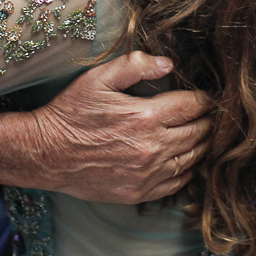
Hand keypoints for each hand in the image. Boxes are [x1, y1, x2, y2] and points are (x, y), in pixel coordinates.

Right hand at [0, 52, 212, 203]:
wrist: (46, 154)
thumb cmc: (71, 113)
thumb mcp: (98, 79)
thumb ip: (135, 65)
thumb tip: (168, 63)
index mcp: (146, 116)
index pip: (193, 106)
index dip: (205, 100)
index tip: (206, 97)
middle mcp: (152, 147)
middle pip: (199, 133)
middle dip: (207, 121)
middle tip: (208, 114)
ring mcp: (148, 173)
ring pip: (193, 158)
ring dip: (202, 145)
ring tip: (201, 134)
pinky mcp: (140, 192)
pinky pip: (178, 183)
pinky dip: (189, 170)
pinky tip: (186, 159)